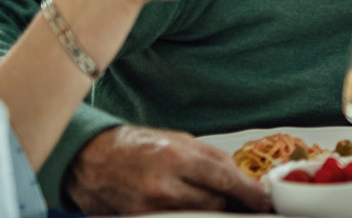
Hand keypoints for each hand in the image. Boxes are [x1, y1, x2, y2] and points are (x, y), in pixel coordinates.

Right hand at [64, 125, 270, 213]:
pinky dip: (185, 217)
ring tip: (201, 199)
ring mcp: (147, 209)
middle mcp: (161, 186)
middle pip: (213, 205)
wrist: (89, 160)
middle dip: (226, 203)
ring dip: (206, 211)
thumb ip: (211, 159)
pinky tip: (184, 208)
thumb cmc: (135, 146)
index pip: (224, 179)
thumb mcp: (178, 140)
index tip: (263, 201)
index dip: (249, 193)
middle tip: (234, 200)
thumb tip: (242, 180)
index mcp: (174, 157)